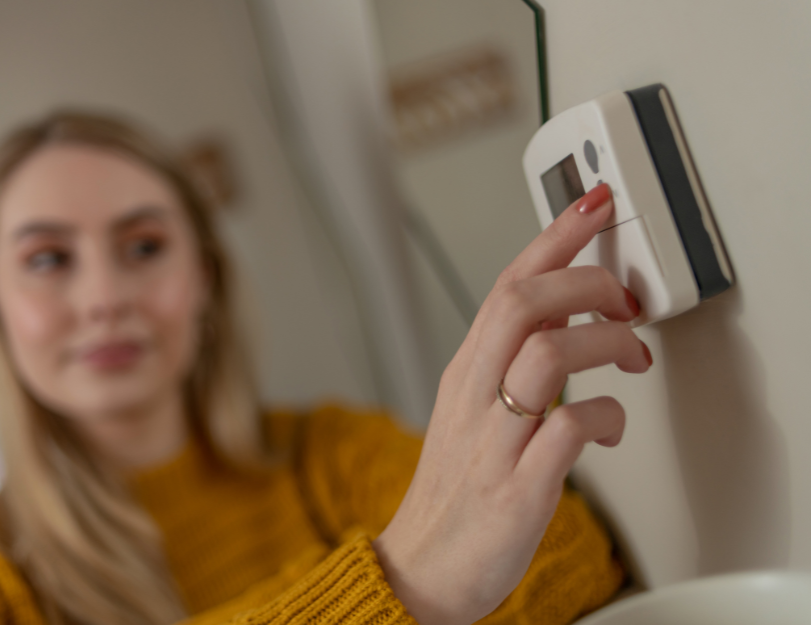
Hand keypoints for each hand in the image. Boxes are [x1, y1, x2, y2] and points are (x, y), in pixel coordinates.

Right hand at [373, 184, 650, 624]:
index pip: (507, 284)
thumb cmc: (455, 489)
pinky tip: (610, 426)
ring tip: (630, 358)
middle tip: (624, 297)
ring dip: (605, 343)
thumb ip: (511, 362)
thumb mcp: (472, 410)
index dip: (554, 236)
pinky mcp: (516, 488)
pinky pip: (568, 431)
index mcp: (464, 371)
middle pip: (522, 303)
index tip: (593, 202)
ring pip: (546, 354)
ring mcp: (493, 440)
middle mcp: (474, 395)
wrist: (423, 565)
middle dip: (587, 281)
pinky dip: (606, 418)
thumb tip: (565, 317)